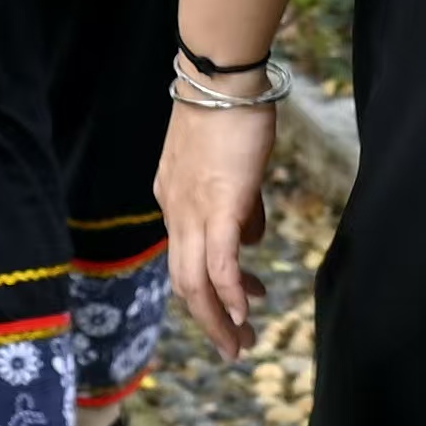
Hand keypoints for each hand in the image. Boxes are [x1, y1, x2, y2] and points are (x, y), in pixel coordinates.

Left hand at [159, 96, 272, 360]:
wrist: (221, 78)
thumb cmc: (230, 112)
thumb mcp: (230, 166)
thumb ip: (239, 203)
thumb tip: (252, 235)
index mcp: (173, 201)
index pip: (186, 259)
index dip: (209, 290)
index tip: (238, 307)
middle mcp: (175, 211)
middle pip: (184, 282)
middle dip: (210, 321)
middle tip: (235, 347)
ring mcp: (192, 209)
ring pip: (195, 280)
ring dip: (219, 318)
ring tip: (241, 342)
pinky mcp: (219, 203)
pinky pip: (219, 259)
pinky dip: (229, 291)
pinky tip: (244, 311)